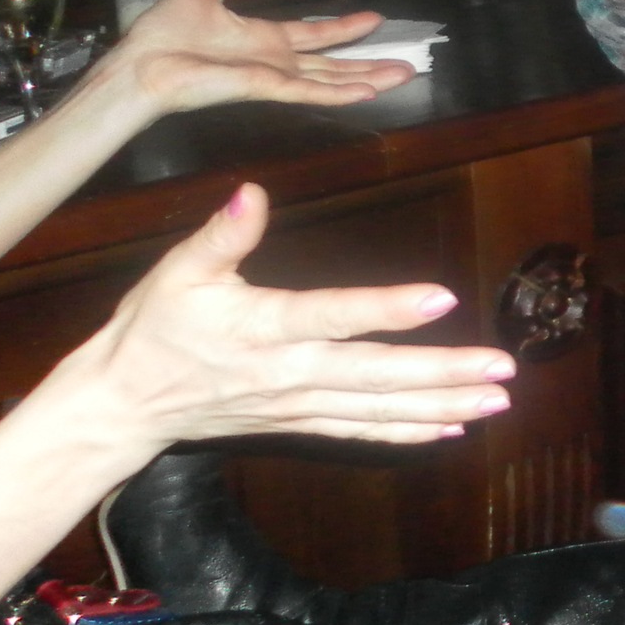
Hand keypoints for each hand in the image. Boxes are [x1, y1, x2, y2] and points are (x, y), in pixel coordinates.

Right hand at [36, 183, 516, 449]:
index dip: (387, 309)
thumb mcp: (177, 272)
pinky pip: (361, 430)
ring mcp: (297, 404)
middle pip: (376, 375)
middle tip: (503, 368)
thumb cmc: (152, 330)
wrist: (121, 406)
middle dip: (444, 372)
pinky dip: (408, 432)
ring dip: (442, 404)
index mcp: (262, 327)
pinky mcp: (299, 423)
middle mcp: (289, 372)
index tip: (441, 298)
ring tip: (498, 400)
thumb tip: (252, 192)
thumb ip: (222, 235)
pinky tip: (454, 427)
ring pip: (379, 408)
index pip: (334, 316)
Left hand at [90, 0, 418, 116]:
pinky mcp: (267, 88)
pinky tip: (369, 91)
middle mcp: (275, 62)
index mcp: (262, 40)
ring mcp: (274, 77)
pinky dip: (341, 92)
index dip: (343, 29)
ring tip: (403, 76)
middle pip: (333, 64)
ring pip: (332, 80)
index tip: (373, 19)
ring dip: (368, 79)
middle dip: (369, 64)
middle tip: (406, 64)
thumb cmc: (164, 34)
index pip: (313, 35)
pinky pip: (310, 91)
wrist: (143, 65)